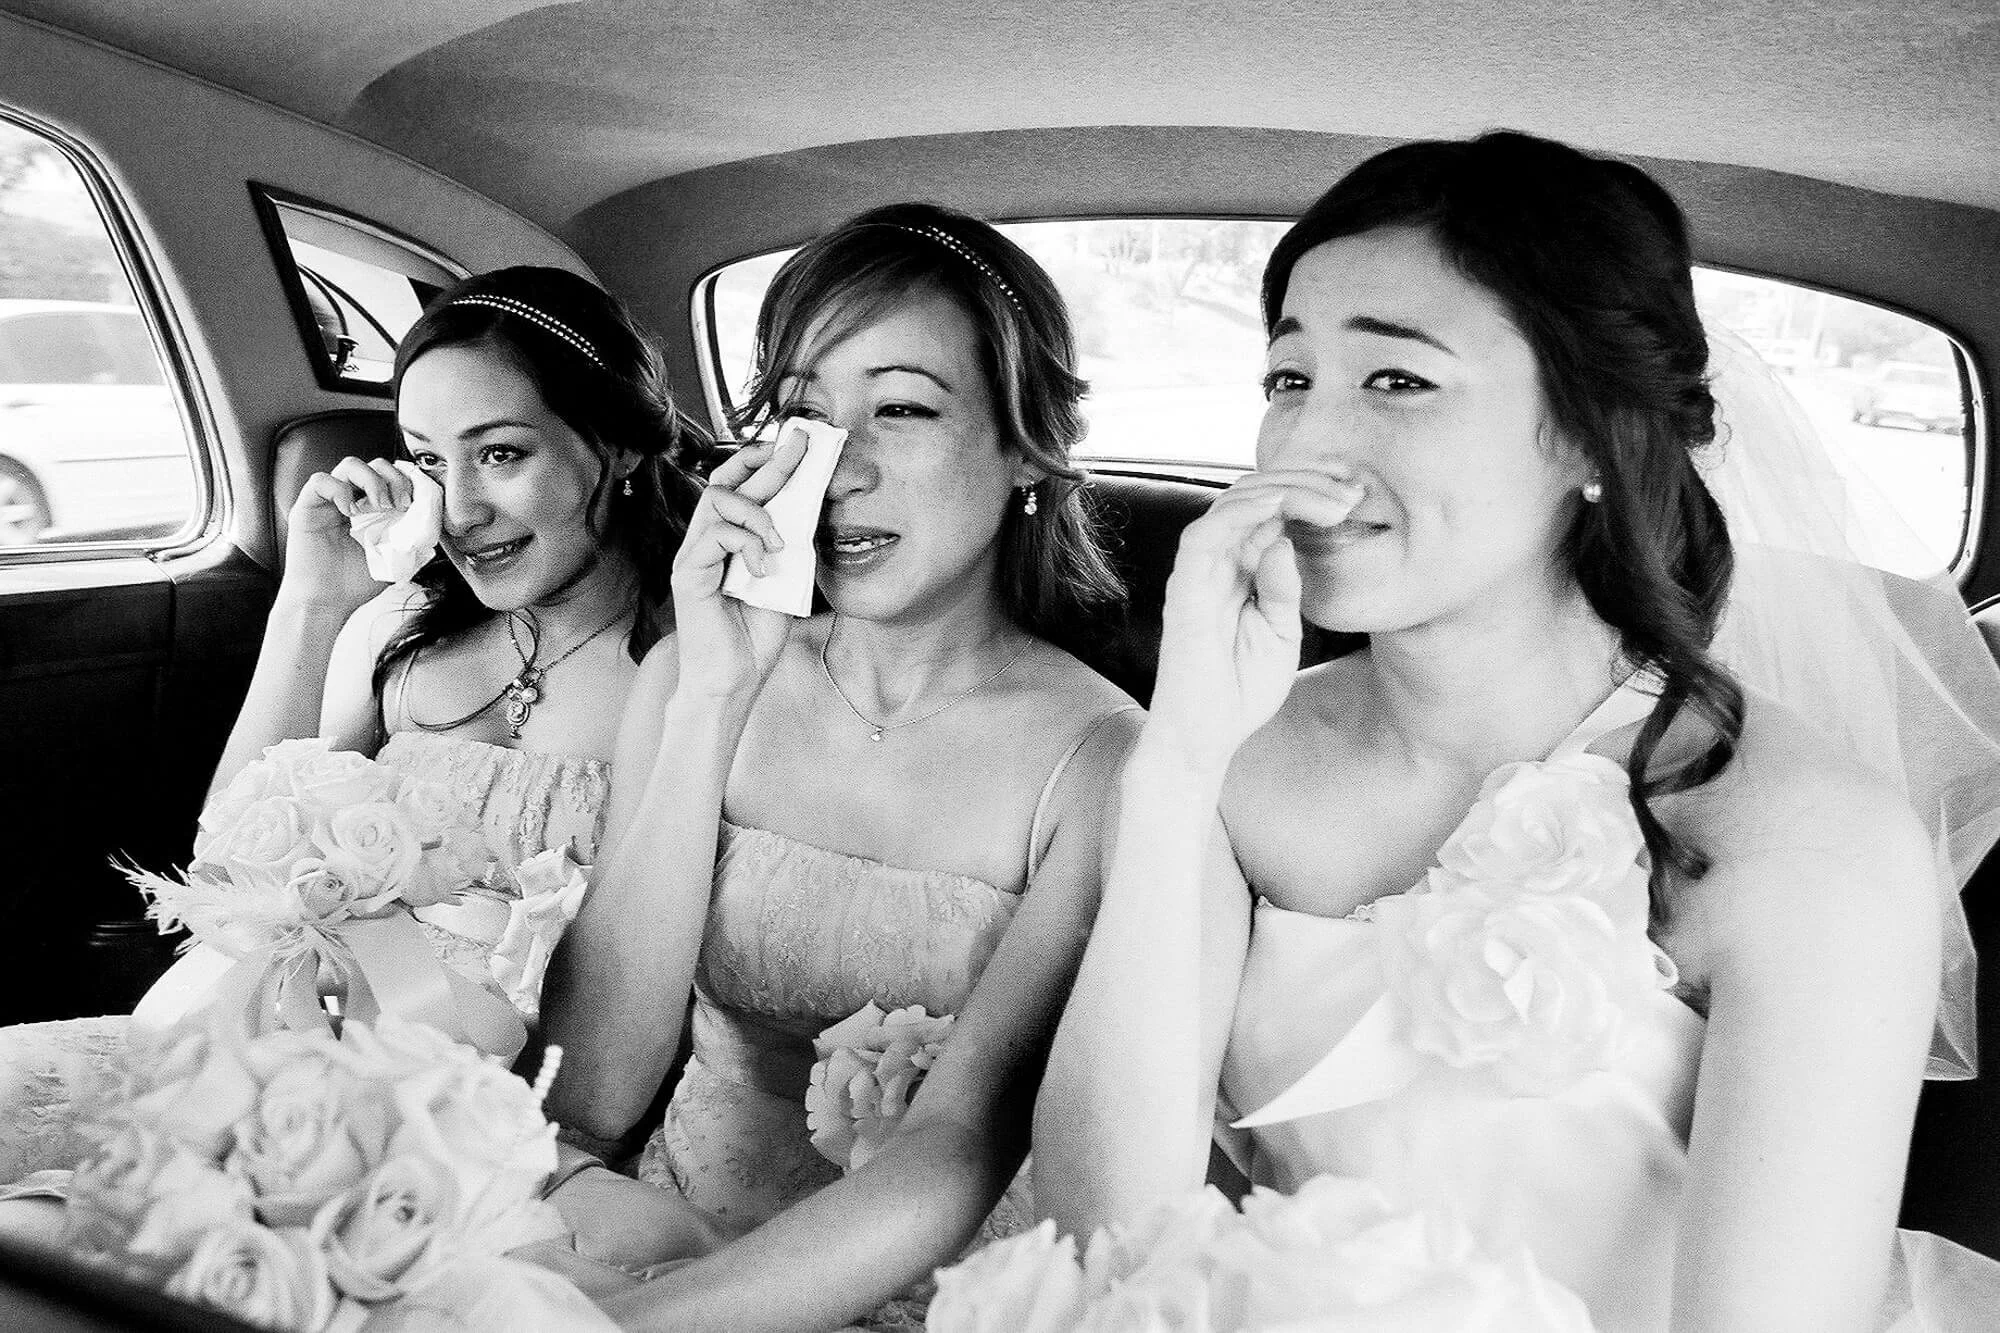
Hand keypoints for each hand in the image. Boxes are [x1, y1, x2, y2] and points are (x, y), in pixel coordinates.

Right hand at [282, 456, 412, 610]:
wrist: (326, 603)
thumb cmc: (356, 582)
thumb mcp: (396, 557)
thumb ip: (412, 536)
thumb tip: (433, 519)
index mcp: (373, 508)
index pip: (392, 476)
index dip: (407, 481)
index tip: (417, 502)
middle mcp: (351, 499)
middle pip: (375, 464)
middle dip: (394, 479)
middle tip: (400, 505)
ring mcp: (329, 501)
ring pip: (350, 464)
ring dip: (371, 480)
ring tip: (379, 506)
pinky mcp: (307, 507)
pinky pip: (320, 480)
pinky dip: (338, 489)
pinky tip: (349, 512)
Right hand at [670, 434, 807, 699]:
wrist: (735, 679)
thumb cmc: (757, 636)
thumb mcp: (787, 579)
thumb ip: (792, 543)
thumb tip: (813, 501)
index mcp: (732, 540)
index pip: (742, 485)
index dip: (766, 460)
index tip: (799, 445)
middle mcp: (708, 540)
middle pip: (728, 479)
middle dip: (766, 459)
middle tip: (798, 446)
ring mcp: (695, 553)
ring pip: (717, 498)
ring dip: (757, 512)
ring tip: (780, 543)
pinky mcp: (688, 571)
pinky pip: (715, 534)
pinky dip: (747, 544)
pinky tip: (763, 569)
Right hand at [1147, 471, 1361, 777]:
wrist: (1206, 737)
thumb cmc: (1240, 689)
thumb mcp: (1281, 632)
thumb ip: (1285, 586)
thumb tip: (1287, 537)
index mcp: (1241, 568)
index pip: (1272, 511)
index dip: (1312, 494)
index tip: (1356, 497)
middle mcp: (1218, 562)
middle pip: (1255, 495)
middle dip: (1306, 483)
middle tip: (1351, 491)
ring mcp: (1199, 572)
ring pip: (1232, 503)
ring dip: (1283, 490)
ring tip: (1330, 498)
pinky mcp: (1184, 589)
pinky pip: (1206, 534)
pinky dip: (1241, 512)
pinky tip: (1280, 505)